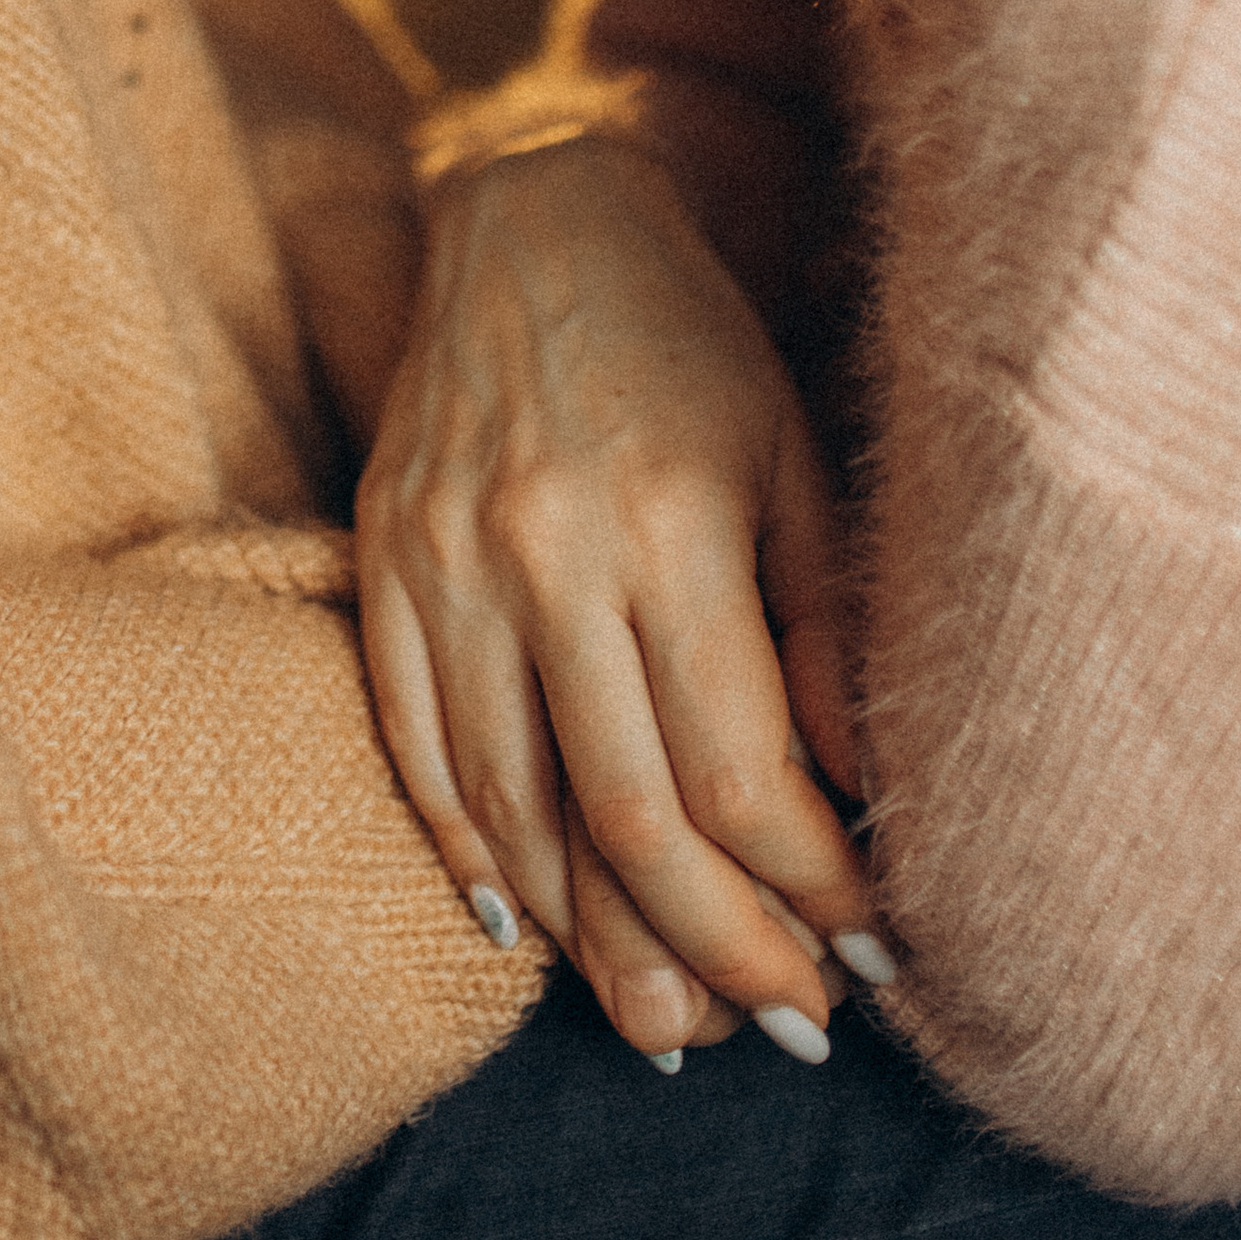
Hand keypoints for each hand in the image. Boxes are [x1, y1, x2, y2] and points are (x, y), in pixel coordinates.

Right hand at [357, 135, 885, 1060]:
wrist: (529, 210)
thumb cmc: (692, 338)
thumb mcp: (795, 459)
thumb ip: (824, 636)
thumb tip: (857, 814)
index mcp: (667, 519)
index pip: (736, 773)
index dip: (804, 892)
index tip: (861, 955)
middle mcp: (542, 547)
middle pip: (623, 818)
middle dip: (713, 951)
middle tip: (777, 1028)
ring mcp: (442, 556)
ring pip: (510, 804)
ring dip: (591, 938)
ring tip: (665, 1021)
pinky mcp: (379, 555)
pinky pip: (413, 740)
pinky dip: (466, 852)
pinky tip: (523, 928)